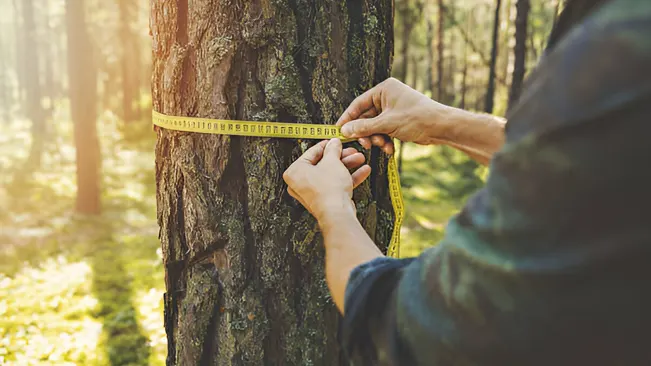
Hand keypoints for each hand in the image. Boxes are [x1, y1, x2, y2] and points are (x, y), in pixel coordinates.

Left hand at [283, 139, 370, 221]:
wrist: (336, 213)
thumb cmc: (328, 190)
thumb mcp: (332, 161)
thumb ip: (333, 149)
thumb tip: (333, 143)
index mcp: (295, 171)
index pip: (312, 152)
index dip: (327, 145)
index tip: (335, 141)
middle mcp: (300, 183)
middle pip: (324, 164)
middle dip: (341, 157)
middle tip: (351, 151)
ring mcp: (313, 192)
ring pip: (332, 174)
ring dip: (347, 166)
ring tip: (359, 159)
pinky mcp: (324, 200)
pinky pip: (336, 185)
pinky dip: (348, 178)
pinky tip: (362, 171)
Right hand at [336, 77, 453, 153]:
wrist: (441, 127)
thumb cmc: (417, 118)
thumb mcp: (387, 124)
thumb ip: (364, 127)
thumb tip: (344, 131)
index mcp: (384, 90)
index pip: (358, 104)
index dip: (348, 118)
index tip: (338, 131)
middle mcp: (387, 97)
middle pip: (366, 118)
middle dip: (366, 133)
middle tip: (364, 144)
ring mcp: (392, 110)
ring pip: (374, 127)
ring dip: (376, 139)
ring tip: (382, 145)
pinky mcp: (398, 121)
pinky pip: (384, 132)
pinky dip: (385, 141)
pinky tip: (390, 149)